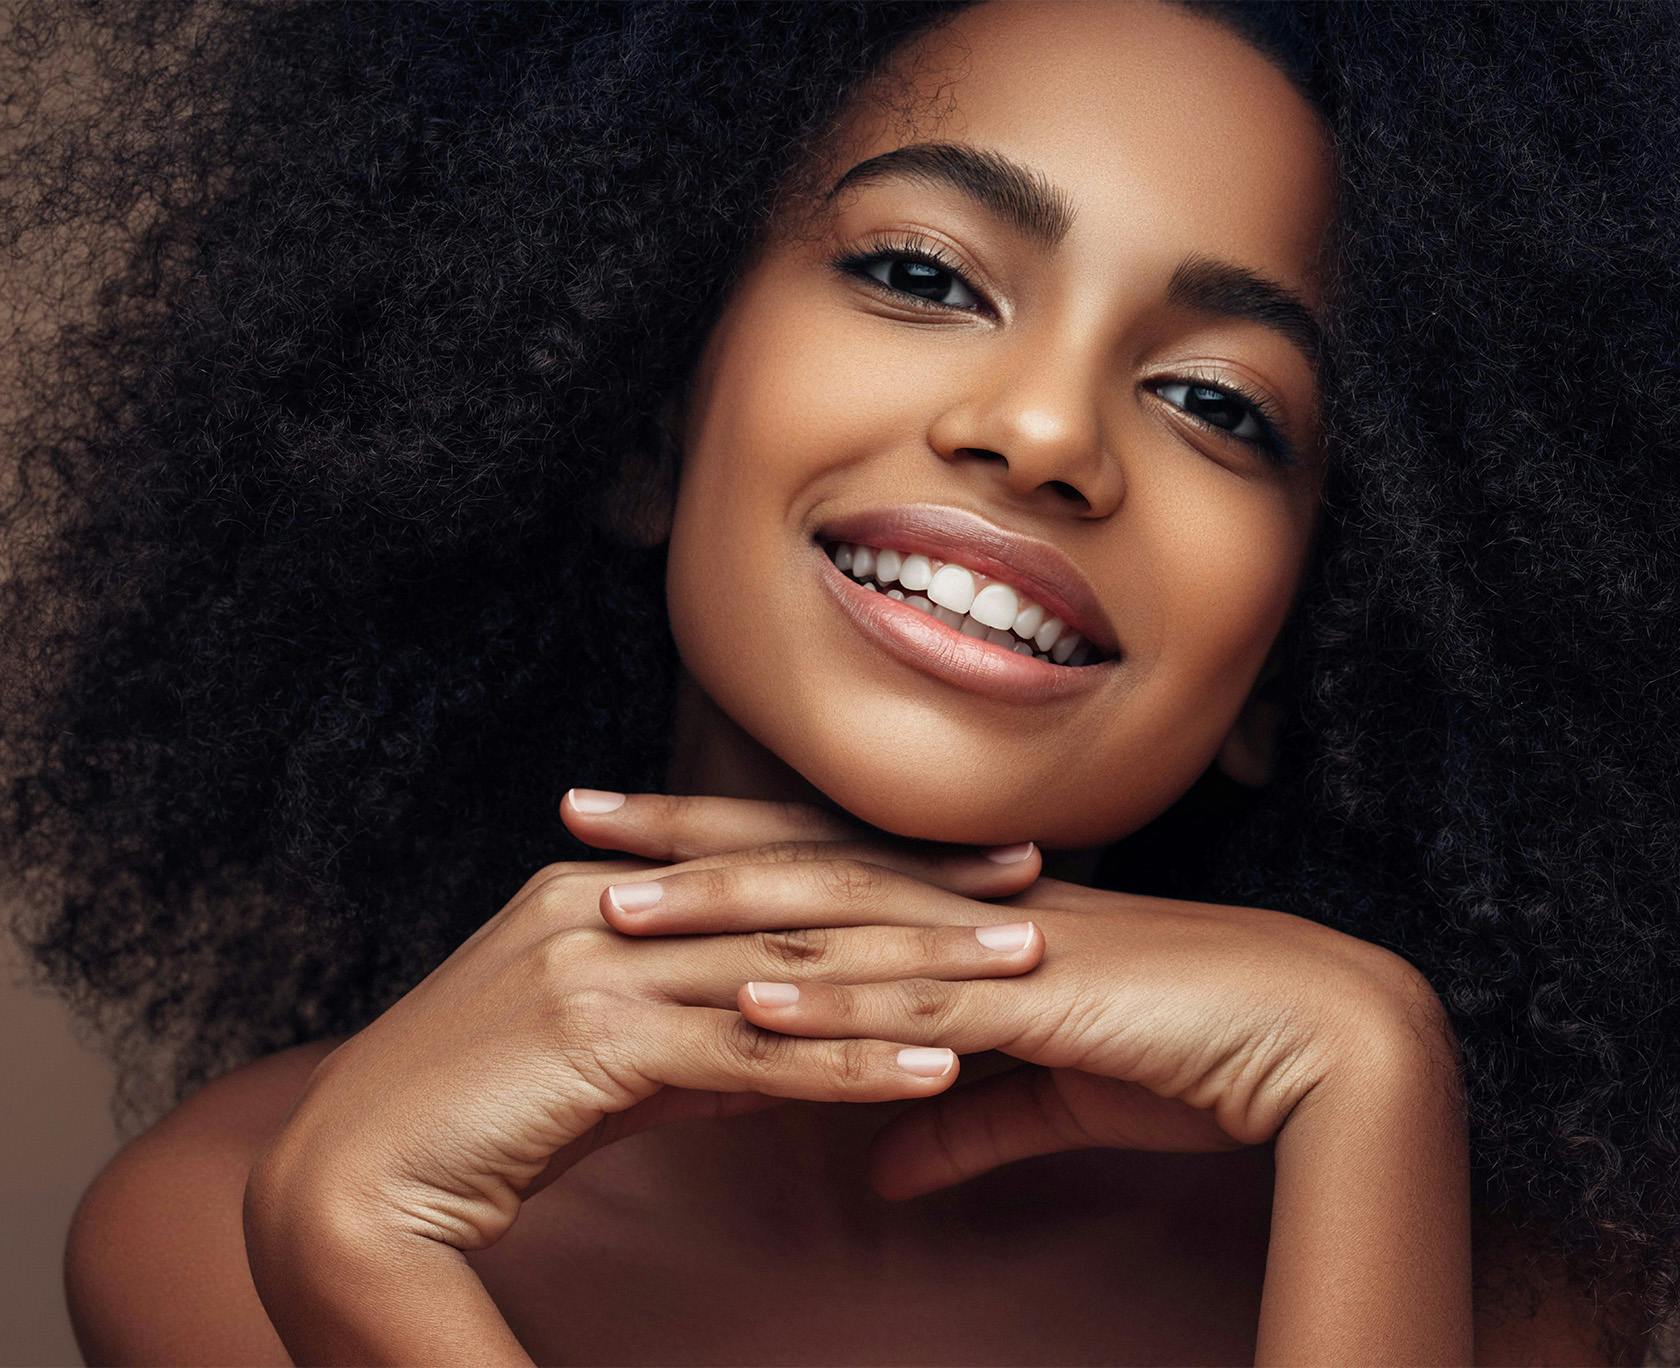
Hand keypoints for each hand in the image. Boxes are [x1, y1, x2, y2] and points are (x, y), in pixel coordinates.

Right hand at [245, 789, 1044, 1265]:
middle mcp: (604, 905)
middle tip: (1031, 888)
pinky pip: (751, 1052)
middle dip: (920, 893)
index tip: (969, 860)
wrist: (348, 1178)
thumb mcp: (594, 1052)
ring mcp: (599, 964)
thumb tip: (774, 1030)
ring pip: (788, 966)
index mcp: (600, 891)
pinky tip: (934, 1066)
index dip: (873, 858)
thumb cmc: (472, 1116)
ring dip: (915, 971)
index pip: (764, 862)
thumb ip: (682, 1029)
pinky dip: (850, 1059)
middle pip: (792, 895)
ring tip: (1021, 971)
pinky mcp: (597, 1038)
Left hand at [594, 862, 1451, 1199]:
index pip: (814, 857)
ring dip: (720, 913)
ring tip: (612, 909)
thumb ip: (954, 1118)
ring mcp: (994, 943)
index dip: (714, 840)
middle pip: (794, 856)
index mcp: (961, 909)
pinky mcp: (1036, 999)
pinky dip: (828, 1003)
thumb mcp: (1047, 1088)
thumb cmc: (1188, 1047)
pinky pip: (914, 1000)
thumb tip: (874, 1161)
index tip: (625, 832)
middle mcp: (963, 905)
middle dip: (678, 837)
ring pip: (833, 916)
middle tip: (574, 812)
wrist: (1314, 1036)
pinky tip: (748, 1006)